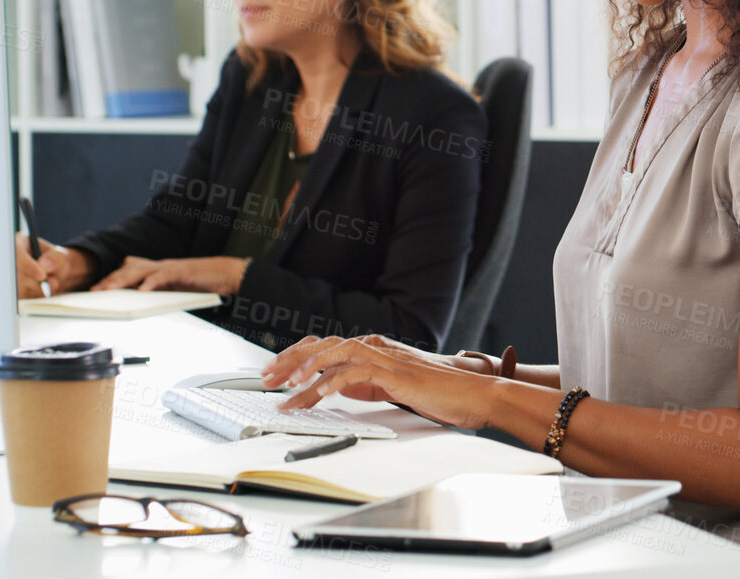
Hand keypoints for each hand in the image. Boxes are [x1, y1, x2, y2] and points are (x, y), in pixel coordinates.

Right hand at [15, 234, 93, 297]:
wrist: (56, 273)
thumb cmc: (56, 260)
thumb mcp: (60, 255)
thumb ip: (55, 258)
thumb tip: (44, 265)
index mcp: (18, 244)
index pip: (16, 253)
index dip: (27, 265)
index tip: (41, 276)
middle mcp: (9, 260)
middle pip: (15, 274)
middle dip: (36, 283)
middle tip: (54, 283)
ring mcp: (8, 276)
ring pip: (19, 288)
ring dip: (38, 289)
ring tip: (53, 282)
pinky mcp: (11, 290)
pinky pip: (22, 297)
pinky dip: (36, 295)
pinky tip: (44, 289)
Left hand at [91, 255, 248, 294]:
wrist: (226, 273)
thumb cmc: (200, 280)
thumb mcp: (173, 284)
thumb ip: (155, 285)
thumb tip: (137, 291)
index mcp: (156, 269)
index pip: (127, 271)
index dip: (110, 278)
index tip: (94, 289)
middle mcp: (159, 265)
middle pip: (128, 270)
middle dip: (110, 280)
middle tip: (94, 290)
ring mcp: (170, 267)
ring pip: (140, 271)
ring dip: (123, 281)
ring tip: (109, 290)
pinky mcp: (182, 272)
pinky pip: (163, 277)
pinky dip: (151, 283)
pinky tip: (142, 291)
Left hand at [261, 334, 497, 428]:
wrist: (473, 394)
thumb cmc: (439, 393)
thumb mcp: (391, 387)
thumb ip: (365, 383)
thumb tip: (338, 387)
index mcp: (374, 350)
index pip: (326, 346)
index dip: (296, 357)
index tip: (273, 373)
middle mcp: (376, 347)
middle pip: (323, 346)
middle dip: (290, 361)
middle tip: (266, 379)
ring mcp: (386, 358)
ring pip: (335, 355)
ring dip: (305, 371)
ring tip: (285, 388)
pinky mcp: (395, 372)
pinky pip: (356, 373)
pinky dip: (333, 381)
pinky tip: (317, 393)